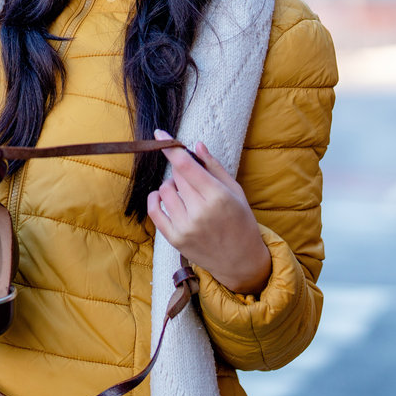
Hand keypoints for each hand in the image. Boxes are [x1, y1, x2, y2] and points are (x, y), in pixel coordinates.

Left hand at [146, 130, 271, 295]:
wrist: (241, 261)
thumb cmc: (241, 222)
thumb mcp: (236, 191)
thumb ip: (214, 167)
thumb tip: (196, 144)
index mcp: (217, 197)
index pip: (186, 166)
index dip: (170, 147)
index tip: (160, 134)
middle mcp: (199, 212)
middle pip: (176, 176)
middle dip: (182, 171)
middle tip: (194, 179)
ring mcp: (185, 227)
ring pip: (164, 191)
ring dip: (171, 185)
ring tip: (186, 193)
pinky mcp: (175, 239)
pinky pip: (154, 211)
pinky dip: (155, 199)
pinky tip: (162, 196)